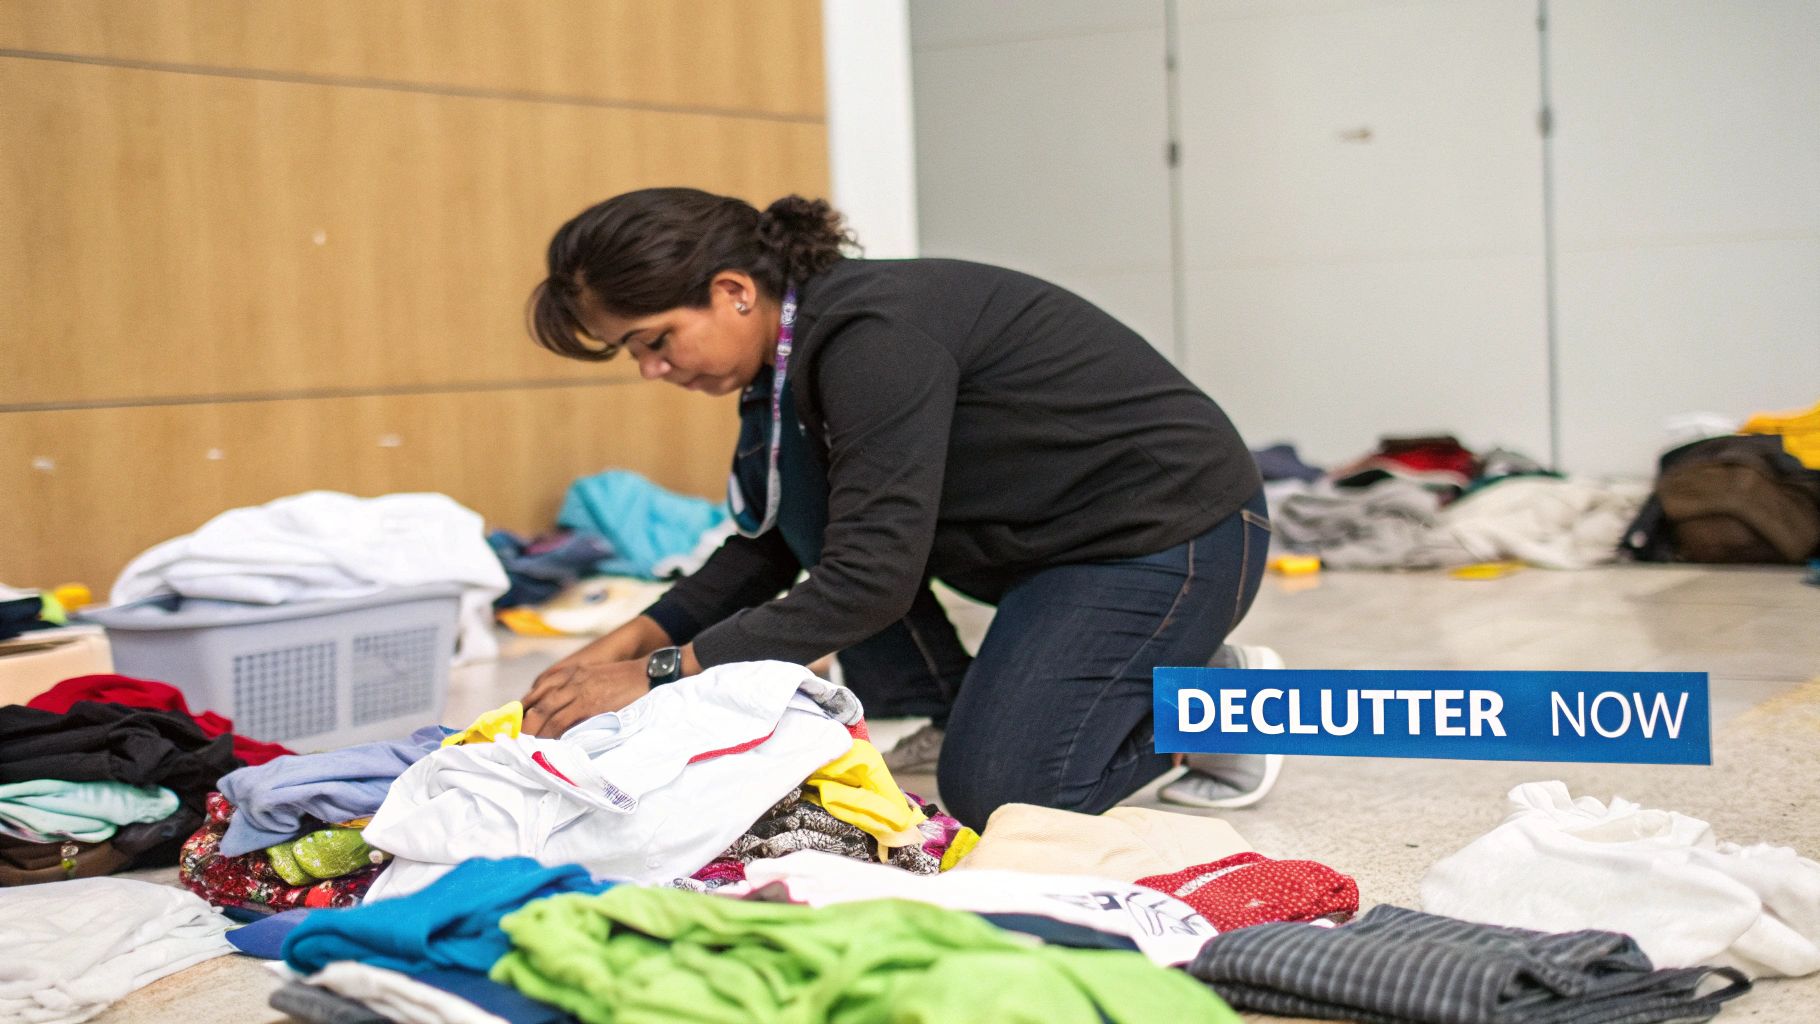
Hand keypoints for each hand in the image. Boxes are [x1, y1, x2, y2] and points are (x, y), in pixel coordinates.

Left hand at [522, 659, 651, 737]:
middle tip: (516, 740)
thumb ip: (576, 688)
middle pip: (536, 704)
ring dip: (533, 732)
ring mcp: (578, 692)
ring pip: (545, 713)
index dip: (524, 708)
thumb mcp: (593, 676)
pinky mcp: (588, 705)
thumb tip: (562, 709)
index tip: (516, 723)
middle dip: (524, 724)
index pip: (538, 690)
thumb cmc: (623, 678)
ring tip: (525, 747)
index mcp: (569, 673)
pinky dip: (551, 735)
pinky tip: (546, 745)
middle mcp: (569, 680)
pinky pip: (562, 722)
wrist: (646, 674)